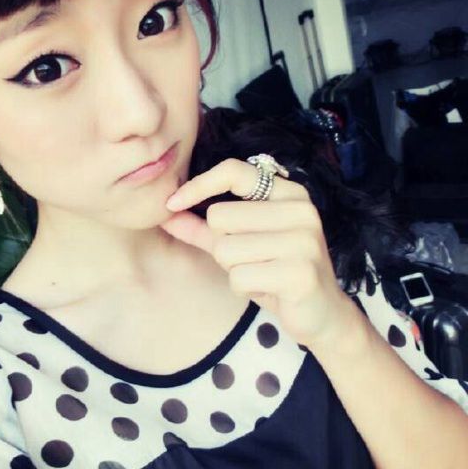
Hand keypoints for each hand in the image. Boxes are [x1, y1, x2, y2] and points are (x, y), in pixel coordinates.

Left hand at [159, 158, 355, 349]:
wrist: (322, 314)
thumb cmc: (276, 272)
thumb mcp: (238, 243)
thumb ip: (202, 228)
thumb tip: (164, 214)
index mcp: (287, 192)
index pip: (233, 171)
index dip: (198, 185)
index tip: (171, 204)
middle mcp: (300, 209)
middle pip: (220, 217)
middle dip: (222, 245)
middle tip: (250, 259)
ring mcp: (304, 240)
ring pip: (226, 249)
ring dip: (233, 270)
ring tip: (261, 274)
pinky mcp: (301, 273)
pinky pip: (239, 277)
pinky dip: (244, 288)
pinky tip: (268, 289)